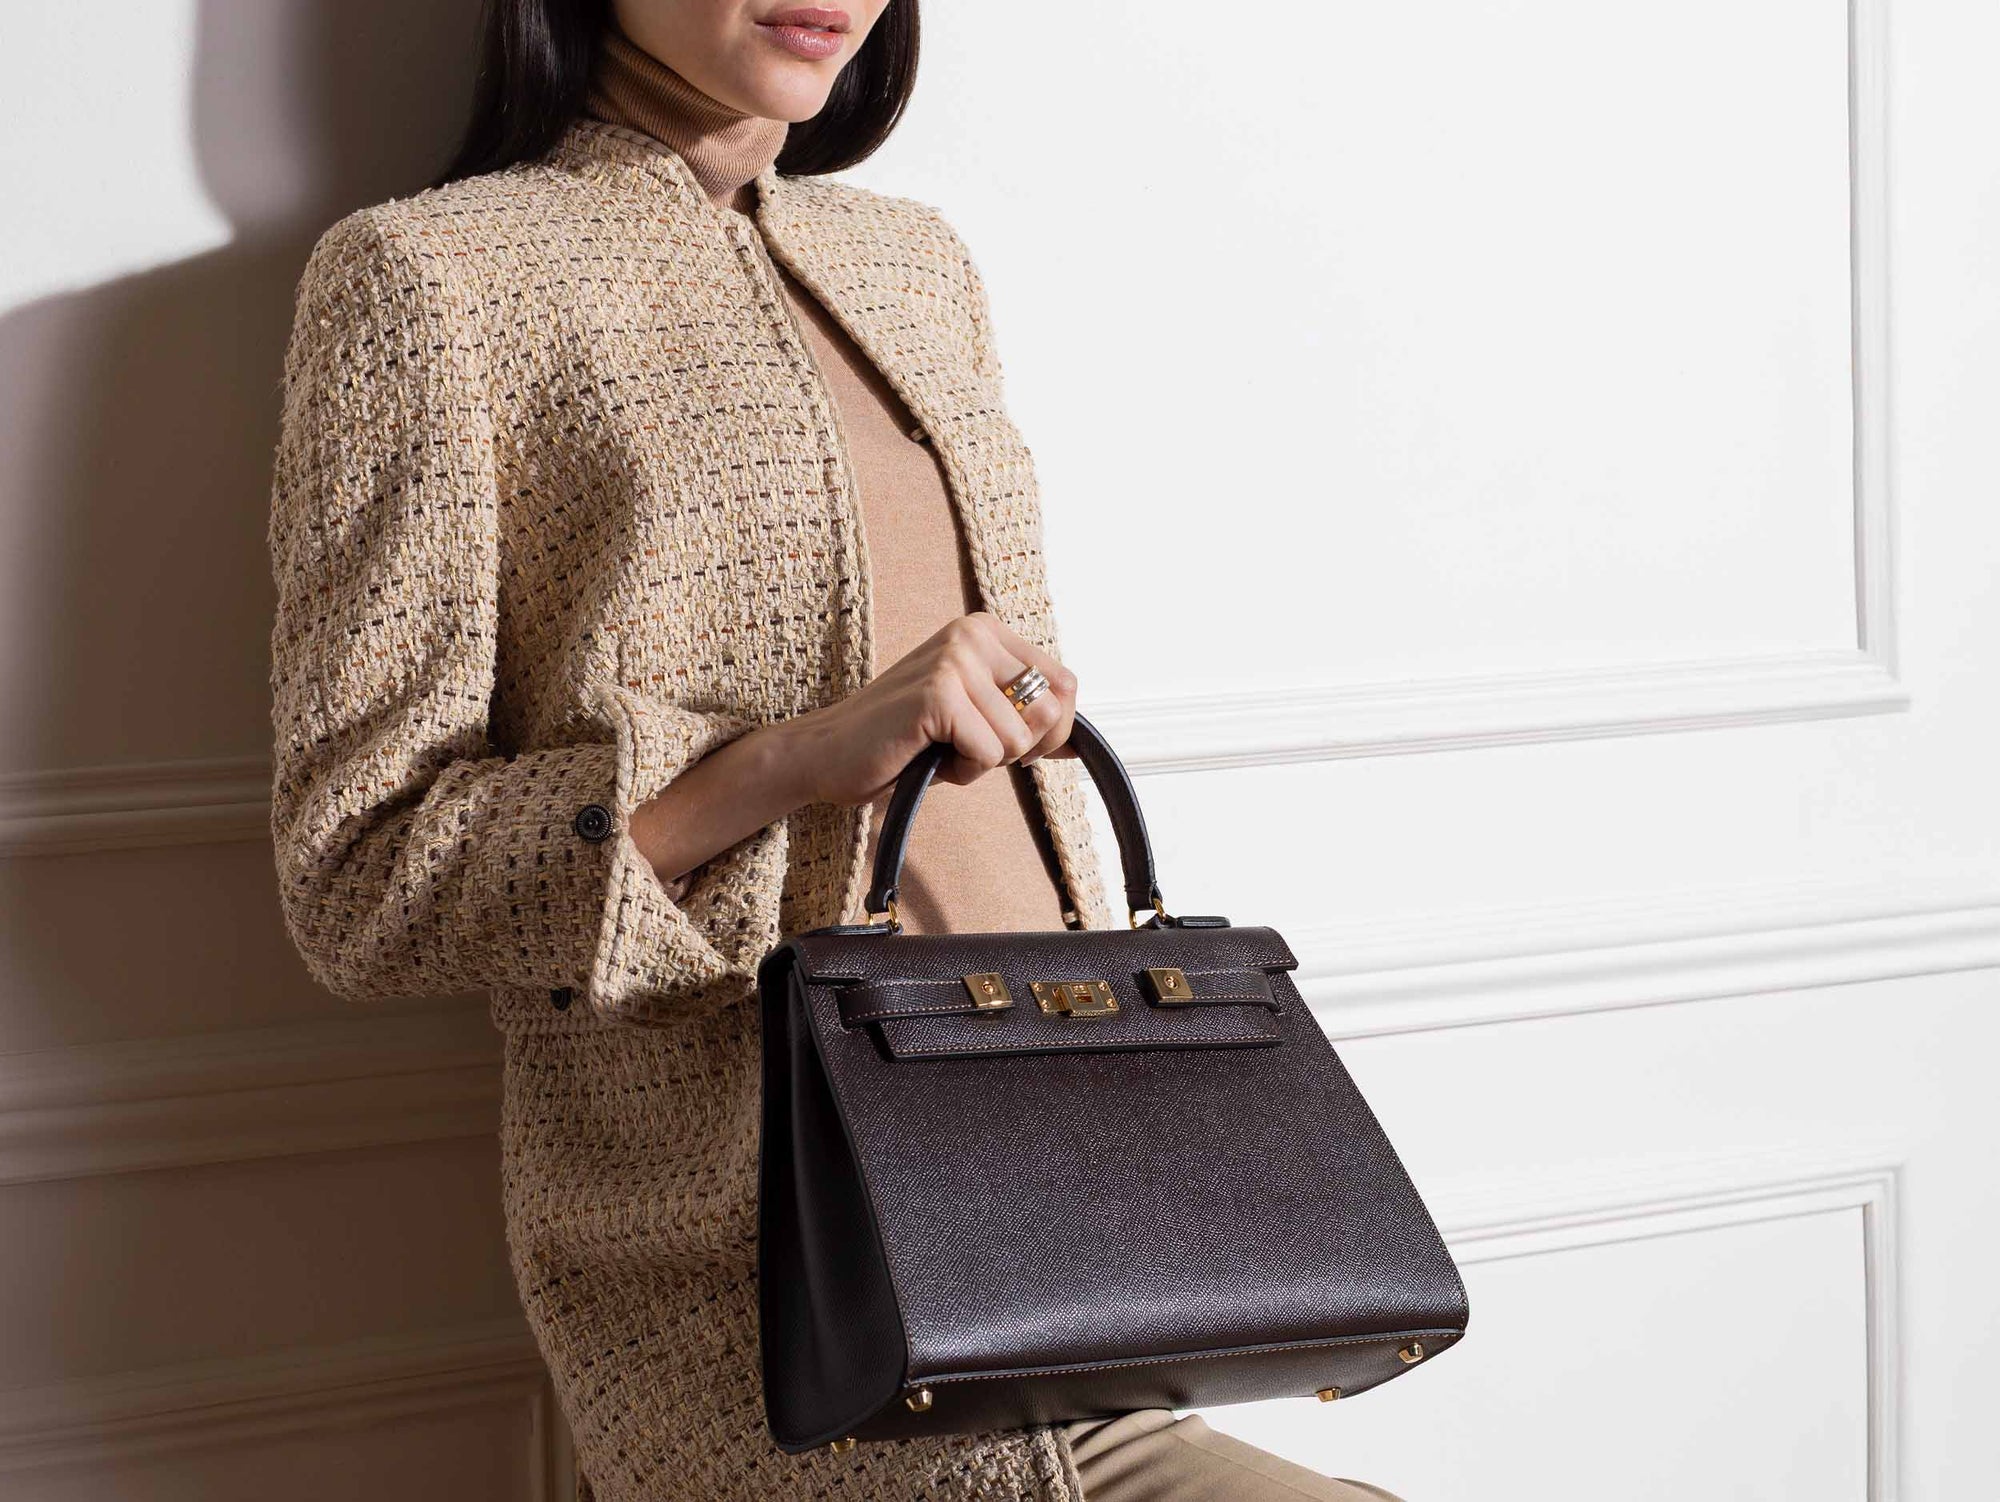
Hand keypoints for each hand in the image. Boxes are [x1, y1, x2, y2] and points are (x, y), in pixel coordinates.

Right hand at [784, 611, 1078, 806]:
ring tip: (939, 748)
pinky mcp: (937, 693)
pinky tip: (927, 755)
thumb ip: (1026, 723)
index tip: (1003, 742)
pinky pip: (989, 753)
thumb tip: (1081, 745)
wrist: (827, 754)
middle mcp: (972, 634)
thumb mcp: (976, 722)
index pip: (1064, 684)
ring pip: (1020, 739)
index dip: (1049, 730)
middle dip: (1017, 749)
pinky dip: (963, 771)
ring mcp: (954, 660)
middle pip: (1051, 711)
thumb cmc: (901, 740)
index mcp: (985, 631)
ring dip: (983, 762)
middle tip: (964, 745)